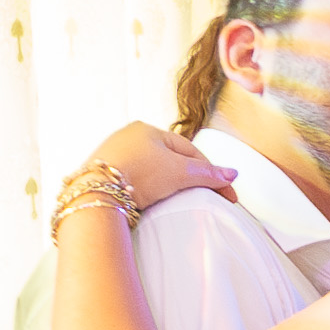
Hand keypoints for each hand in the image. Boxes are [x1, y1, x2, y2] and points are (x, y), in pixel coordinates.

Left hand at [72, 121, 228, 212]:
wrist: (97, 193)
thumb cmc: (138, 175)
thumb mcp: (181, 173)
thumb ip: (209, 173)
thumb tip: (232, 174)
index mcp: (147, 128)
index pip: (189, 149)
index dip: (210, 171)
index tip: (224, 191)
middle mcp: (127, 136)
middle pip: (169, 158)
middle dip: (187, 177)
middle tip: (202, 196)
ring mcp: (113, 154)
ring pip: (150, 169)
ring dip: (166, 184)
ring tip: (176, 200)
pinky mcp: (101, 173)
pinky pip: (133, 179)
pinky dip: (145, 189)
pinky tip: (149, 200)